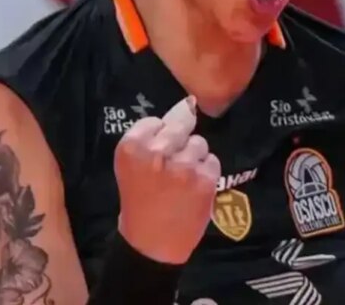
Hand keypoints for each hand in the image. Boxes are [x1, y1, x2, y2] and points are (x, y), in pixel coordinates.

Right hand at [114, 96, 220, 264]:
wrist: (151, 242)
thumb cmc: (140, 199)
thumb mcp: (133, 165)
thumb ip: (152, 135)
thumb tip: (188, 103)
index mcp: (131, 148)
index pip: (154, 121)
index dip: (158, 138)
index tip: (154, 158)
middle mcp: (157, 153)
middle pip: (180, 127)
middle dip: (178, 144)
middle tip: (171, 167)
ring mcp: (183, 167)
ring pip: (199, 143)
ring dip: (194, 157)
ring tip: (182, 179)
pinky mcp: (204, 180)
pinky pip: (212, 161)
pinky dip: (206, 173)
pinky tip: (194, 188)